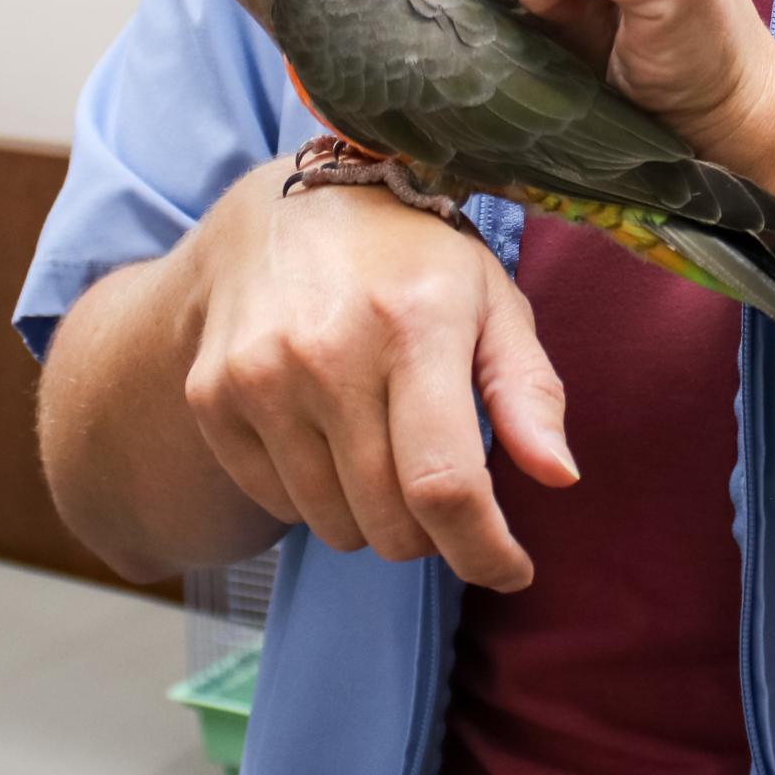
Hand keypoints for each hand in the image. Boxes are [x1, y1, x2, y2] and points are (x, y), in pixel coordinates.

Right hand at [182, 158, 577, 590]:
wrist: (292, 206)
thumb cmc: (413, 259)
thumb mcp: (492, 299)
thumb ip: (529, 389)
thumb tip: (560, 477)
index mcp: (415, 323)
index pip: (444, 484)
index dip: (483, 550)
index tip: (512, 568)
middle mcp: (329, 352)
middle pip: (389, 520)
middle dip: (433, 533)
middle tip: (444, 490)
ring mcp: (261, 376)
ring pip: (333, 523)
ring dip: (373, 515)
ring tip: (386, 447)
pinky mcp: (214, 397)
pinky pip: (279, 503)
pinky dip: (316, 494)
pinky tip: (330, 432)